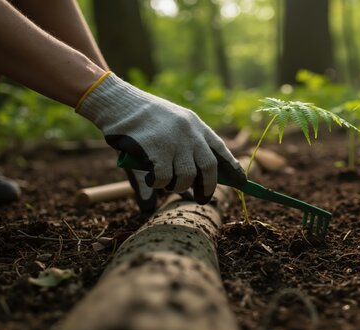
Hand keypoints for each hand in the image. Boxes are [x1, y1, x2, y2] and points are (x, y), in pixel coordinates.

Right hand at [77, 73, 245, 204]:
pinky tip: (153, 181)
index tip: (242, 180)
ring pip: (187, 175)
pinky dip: (160, 184)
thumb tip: (167, 190)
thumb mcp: (165, 129)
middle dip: (209, 186)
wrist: (117, 102)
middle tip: (203, 197)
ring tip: (167, 185)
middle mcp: (190, 132)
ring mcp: (175, 141)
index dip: (231, 166)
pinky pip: (165, 177)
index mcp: (196, 124)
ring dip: (178, 186)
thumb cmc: (140, 118)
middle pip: (209, 166)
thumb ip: (174, 155)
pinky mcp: (157, 149)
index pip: (220, 148)